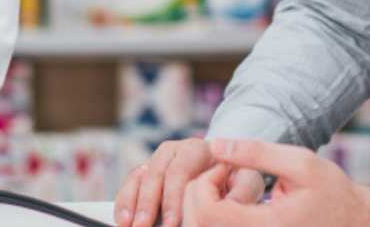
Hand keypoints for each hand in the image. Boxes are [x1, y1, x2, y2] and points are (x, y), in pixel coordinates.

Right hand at [115, 138, 263, 226]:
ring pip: (139, 177)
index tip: (172, 223)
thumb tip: (232, 201)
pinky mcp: (146, 172)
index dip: (173, 197)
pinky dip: (124, 202)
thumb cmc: (235, 179)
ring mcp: (157, 160)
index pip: (180, 170)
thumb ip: (243, 189)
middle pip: (155, 173)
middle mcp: (174, 150)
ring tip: (131, 226)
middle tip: (144, 226)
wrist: (222, 172)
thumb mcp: (246, 180)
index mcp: (198, 149)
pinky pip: (130, 183)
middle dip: (148, 203)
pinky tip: (123, 220)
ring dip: (132, 203)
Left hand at [182, 140, 368, 226]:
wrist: (354, 224)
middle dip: (197, 193)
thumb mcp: (301, 164)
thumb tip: (215, 145)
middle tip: (222, 174)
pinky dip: (212, 216)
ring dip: (203, 205)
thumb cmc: (332, 194)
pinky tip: (232, 201)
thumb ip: (257, 153)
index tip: (224, 167)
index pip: (206, 213)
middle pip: (195, 225)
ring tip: (227, 186)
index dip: (203, 184)